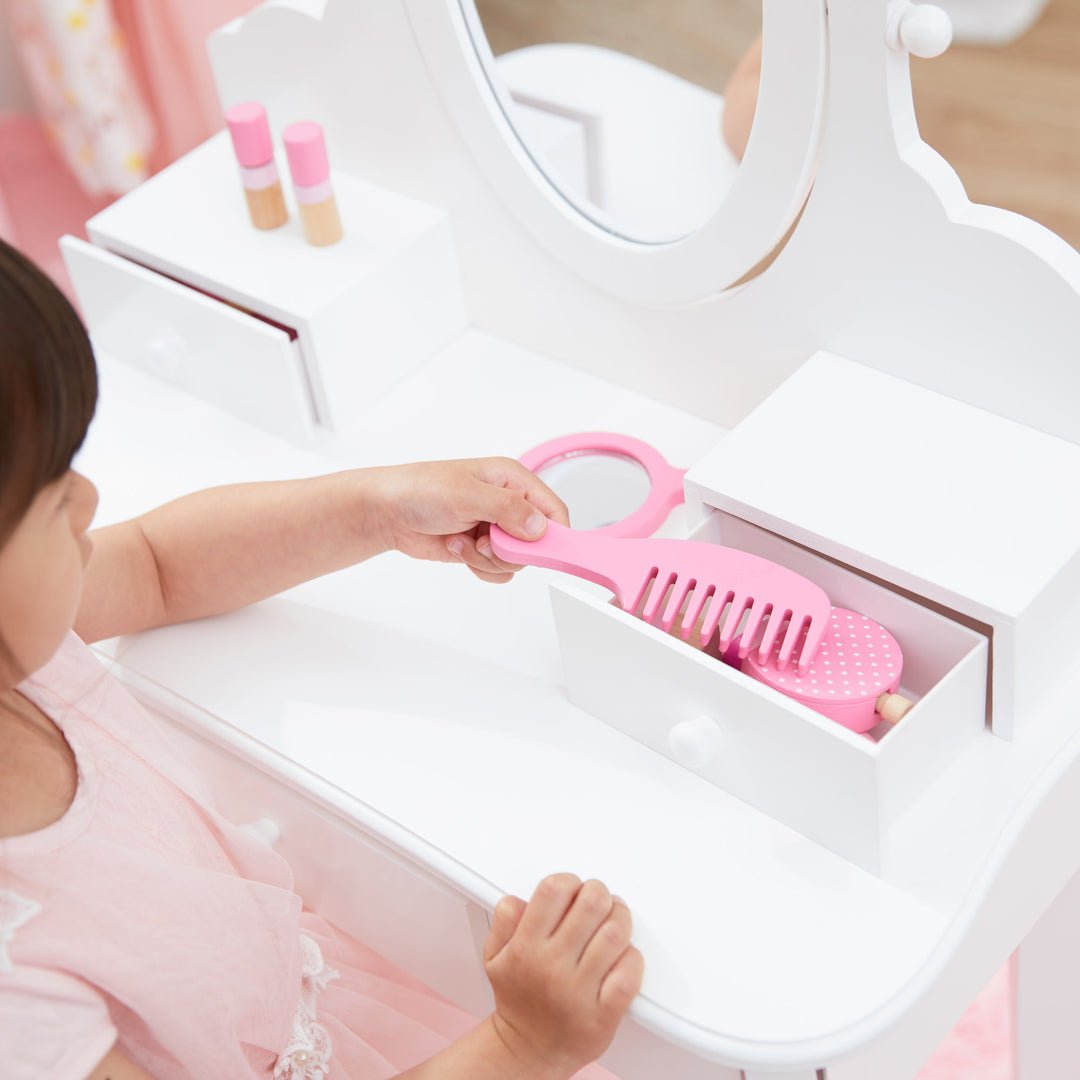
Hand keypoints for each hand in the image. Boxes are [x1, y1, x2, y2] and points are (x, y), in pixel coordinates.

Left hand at [371, 458, 568, 581]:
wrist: (386, 512)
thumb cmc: (420, 490)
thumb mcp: (467, 495)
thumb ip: (508, 509)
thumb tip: (539, 526)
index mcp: (512, 480)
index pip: (553, 509)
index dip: (553, 533)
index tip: (539, 551)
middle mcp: (507, 503)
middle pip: (537, 542)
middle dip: (510, 550)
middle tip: (484, 540)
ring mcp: (494, 527)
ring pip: (516, 560)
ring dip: (488, 559)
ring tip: (463, 541)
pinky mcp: (480, 547)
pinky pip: (497, 570)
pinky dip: (478, 567)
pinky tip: (456, 547)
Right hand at [483, 874, 643, 1077]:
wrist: (529, 1051)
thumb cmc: (519, 1002)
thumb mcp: (494, 956)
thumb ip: (504, 920)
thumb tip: (519, 898)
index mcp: (525, 947)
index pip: (554, 890)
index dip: (569, 881)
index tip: (573, 889)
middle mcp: (552, 966)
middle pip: (592, 904)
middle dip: (599, 893)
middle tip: (599, 900)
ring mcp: (579, 991)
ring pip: (615, 933)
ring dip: (620, 918)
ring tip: (614, 921)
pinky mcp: (603, 1014)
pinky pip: (629, 973)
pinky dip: (632, 957)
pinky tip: (623, 955)